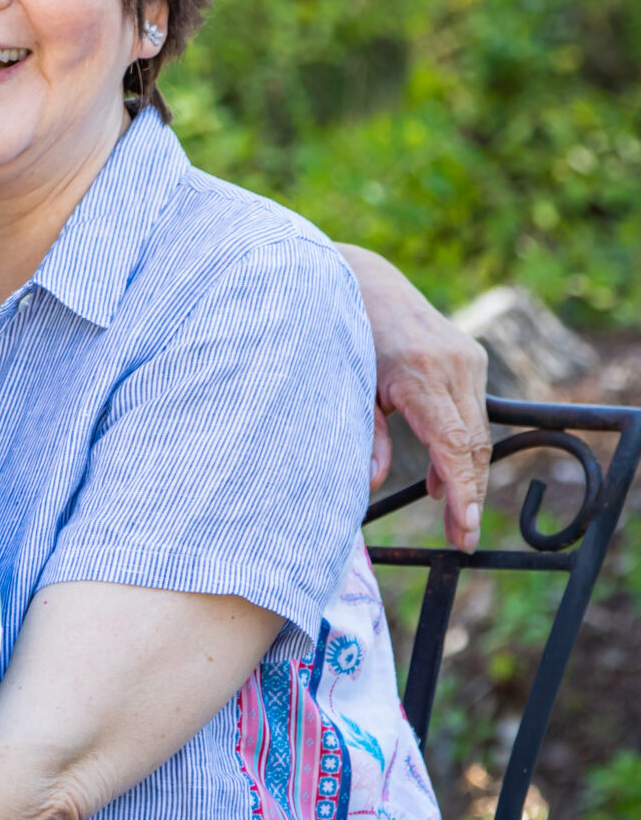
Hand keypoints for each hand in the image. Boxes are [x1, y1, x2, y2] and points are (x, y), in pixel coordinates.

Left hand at [343, 244, 491, 550]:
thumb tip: (372, 483)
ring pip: (477, 432)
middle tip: (461, 539)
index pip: (453, 445)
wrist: (362, 280)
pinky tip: (443, 480)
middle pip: (473, 445)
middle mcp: (453, 366)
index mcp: (419, 375)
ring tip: (454, 519)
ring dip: (466, 475)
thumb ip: (362, 435)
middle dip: (468, 495)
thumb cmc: (342, 335)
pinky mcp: (469, 358)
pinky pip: (471, 414)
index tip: (463, 530)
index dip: (461, 492)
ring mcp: (466, 359)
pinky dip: (460, 447)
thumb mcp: (344, 386)